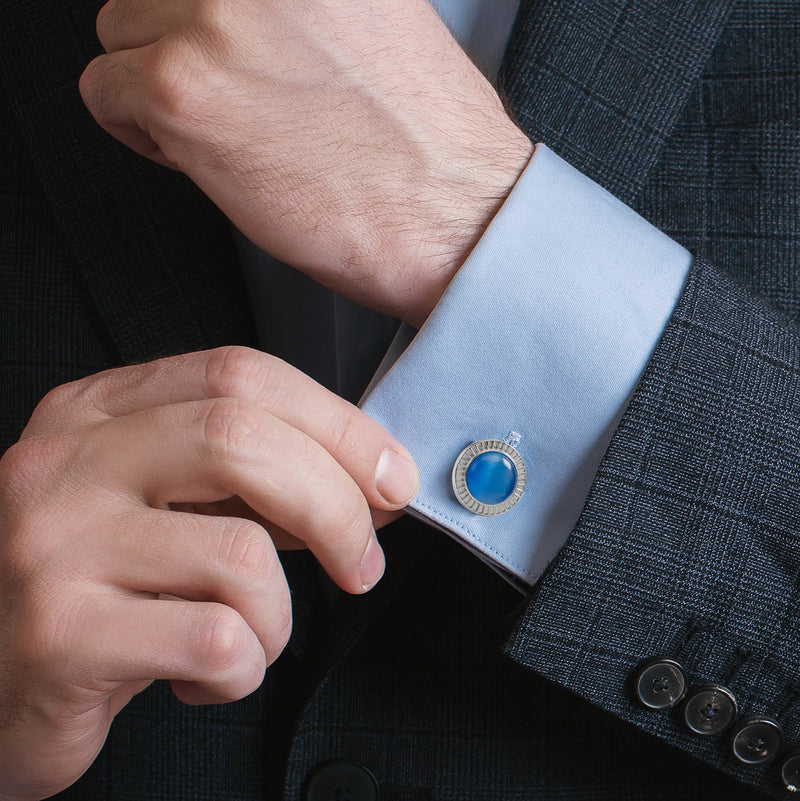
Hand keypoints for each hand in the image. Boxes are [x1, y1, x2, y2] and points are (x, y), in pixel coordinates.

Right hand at [0, 347, 417, 799]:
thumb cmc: (93, 587)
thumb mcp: (159, 506)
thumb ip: (246, 479)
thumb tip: (364, 479)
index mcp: (97, 412)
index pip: (241, 375)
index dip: (338, 424)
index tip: (390, 476)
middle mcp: (67, 462)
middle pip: (242, 438)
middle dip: (336, 504)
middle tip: (363, 560)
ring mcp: (56, 545)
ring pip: (242, 554)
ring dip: (280, 614)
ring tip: (249, 636)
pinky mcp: (60, 635)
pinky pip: (216, 641)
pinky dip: (244, 670)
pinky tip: (204, 677)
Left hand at [79, 0, 532, 326]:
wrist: (450, 214)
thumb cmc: (424, 138)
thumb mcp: (371, 16)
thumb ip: (294, 2)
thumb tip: (234, 13)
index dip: (204, 13)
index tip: (219, 45)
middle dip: (178, 47)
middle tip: (235, 98)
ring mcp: (213, 15)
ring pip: (120, 36)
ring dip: (158, 88)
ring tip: (228, 130)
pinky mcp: (183, 90)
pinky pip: (104, 93)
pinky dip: (142, 133)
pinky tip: (206, 157)